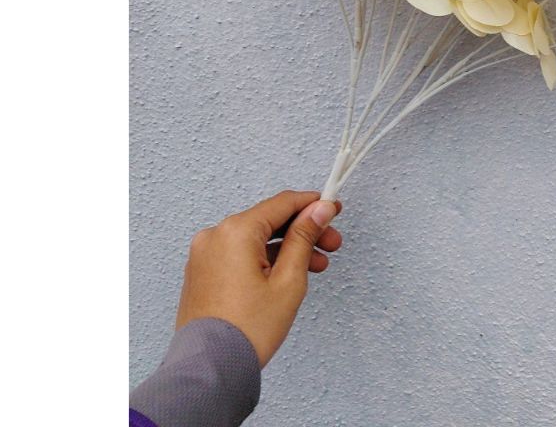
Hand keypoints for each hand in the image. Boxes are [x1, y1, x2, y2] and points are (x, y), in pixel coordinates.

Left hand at [176, 190, 341, 366]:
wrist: (210, 370)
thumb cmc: (246, 331)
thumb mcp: (288, 280)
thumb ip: (304, 238)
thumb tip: (319, 210)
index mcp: (235, 231)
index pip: (282, 203)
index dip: (313, 204)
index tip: (333, 209)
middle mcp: (215, 236)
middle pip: (270, 220)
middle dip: (303, 231)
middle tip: (331, 243)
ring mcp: (206, 254)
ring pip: (256, 238)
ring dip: (287, 247)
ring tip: (315, 265)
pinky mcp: (203, 271)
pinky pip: (240, 253)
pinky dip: (265, 258)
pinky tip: (288, 273)